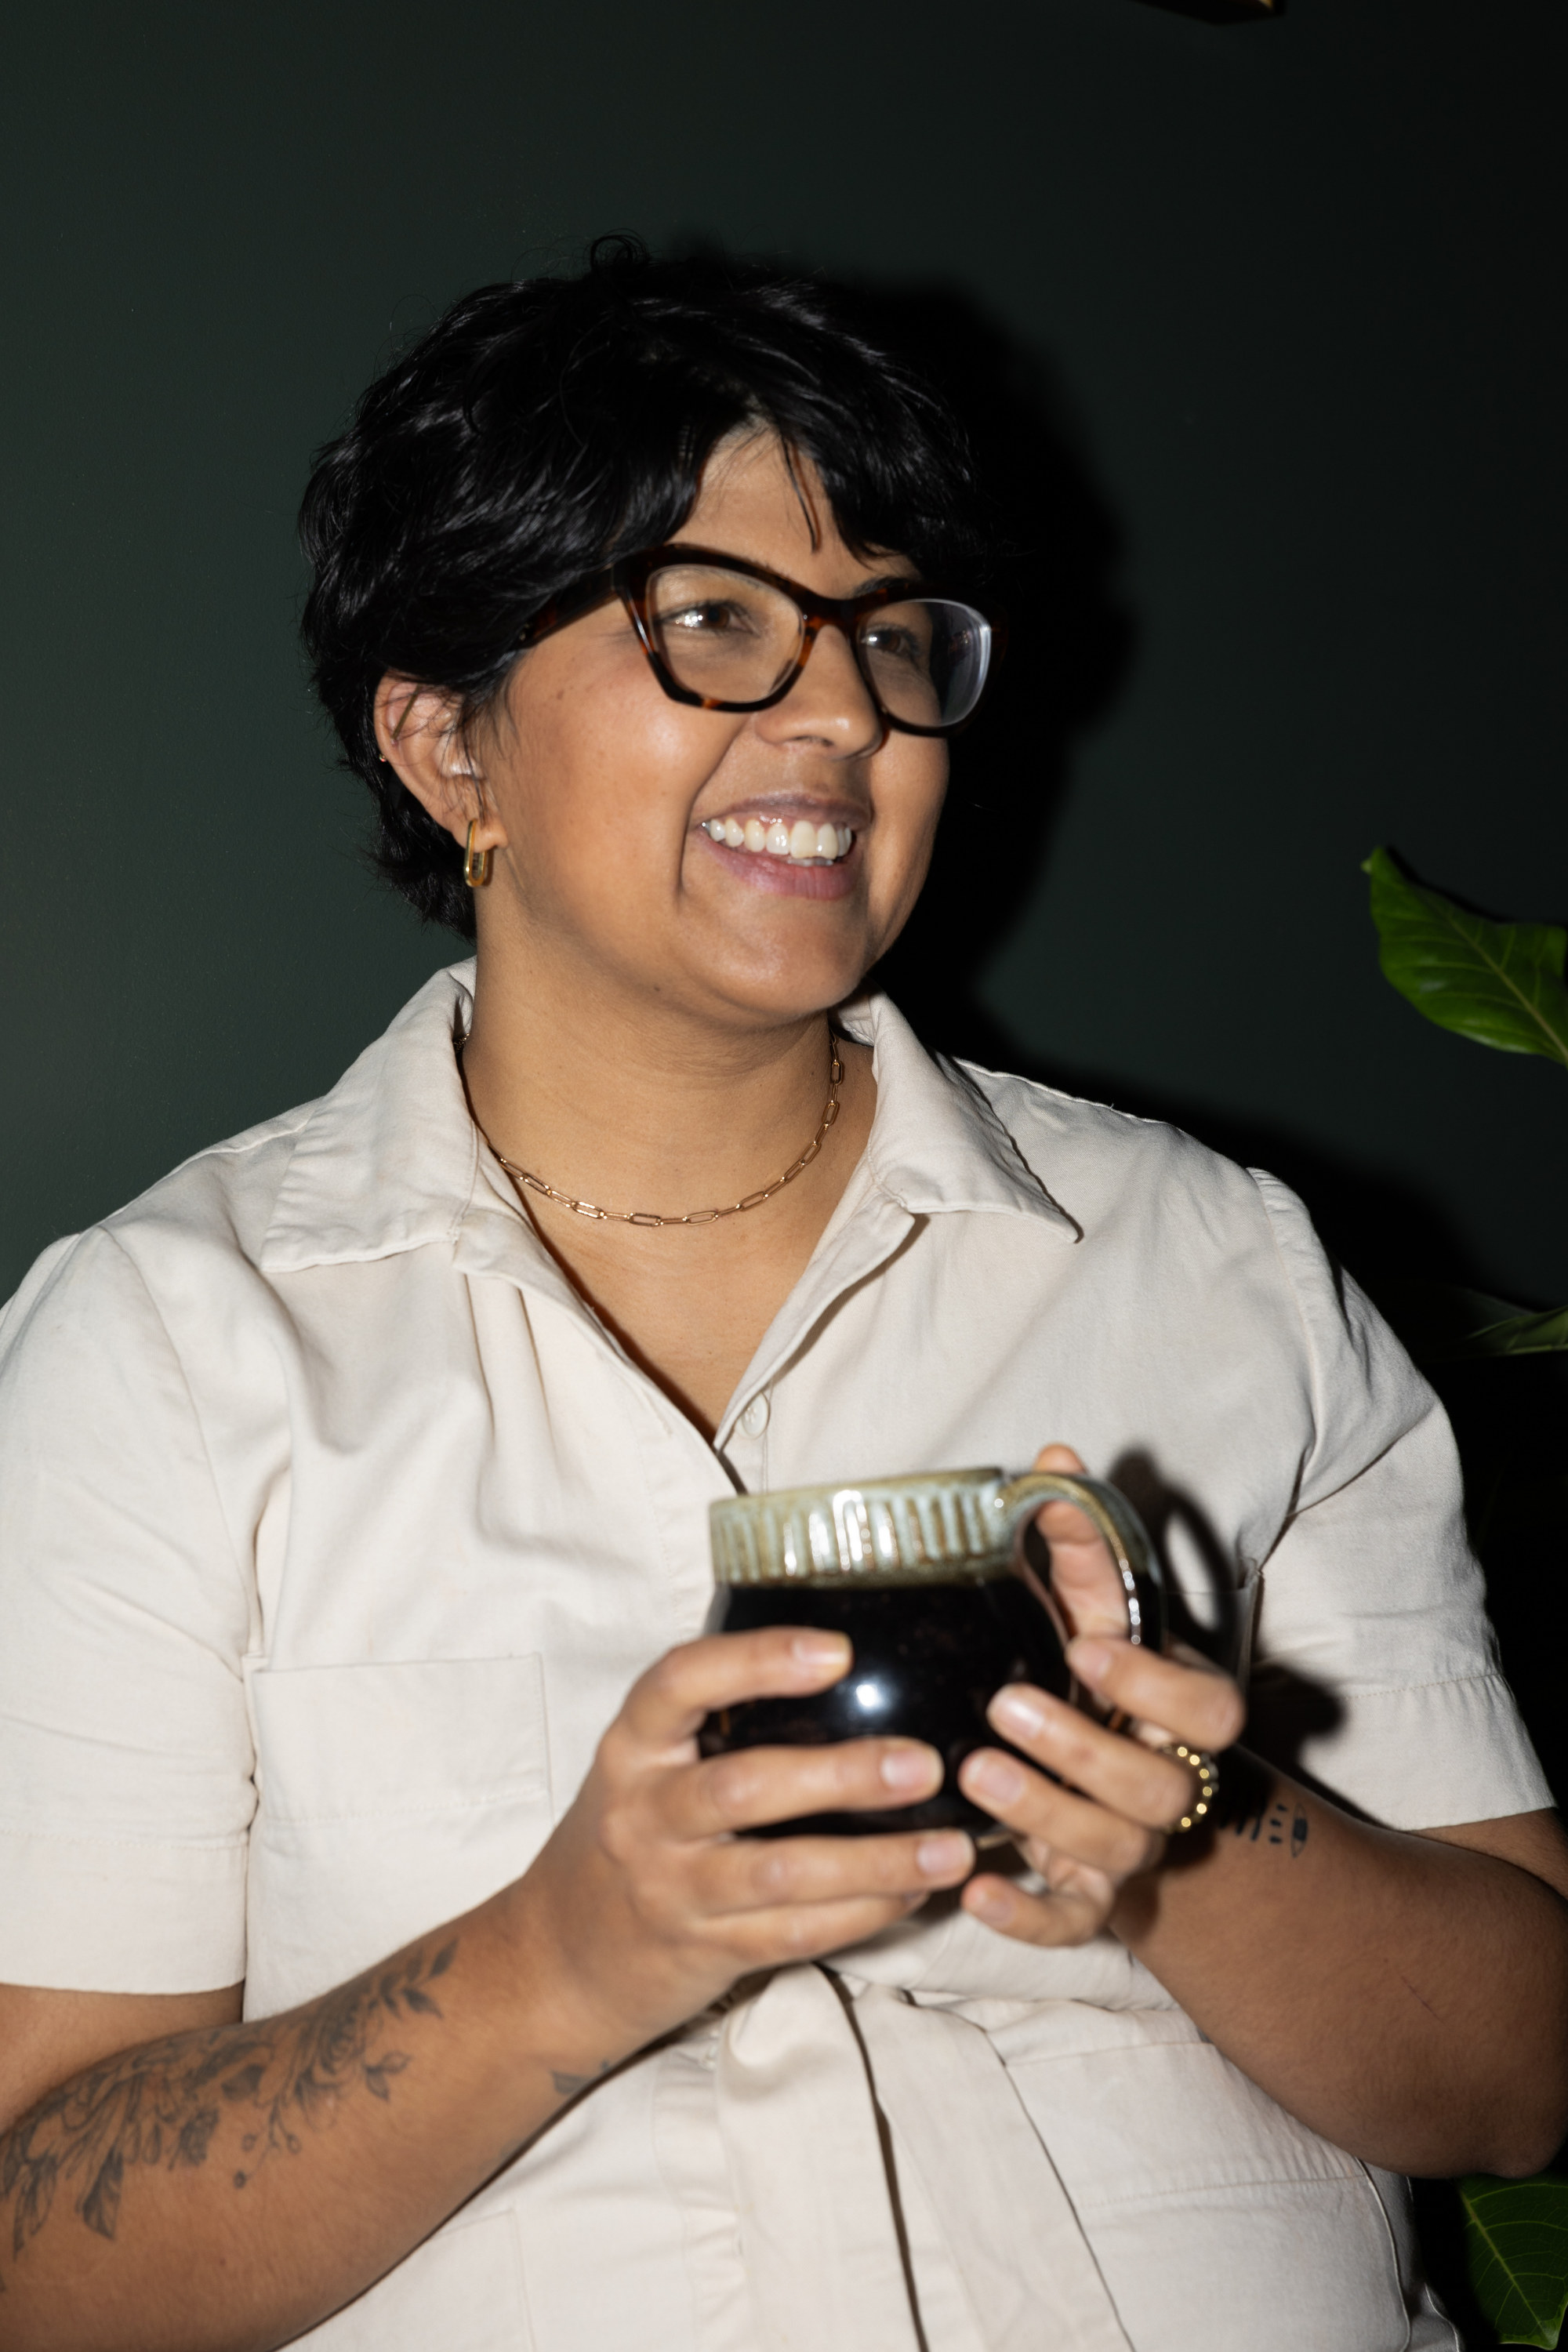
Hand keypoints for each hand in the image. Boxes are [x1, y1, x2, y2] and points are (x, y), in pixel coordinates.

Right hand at [517, 1627, 975, 2057]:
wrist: (558, 1957)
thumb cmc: (627, 1835)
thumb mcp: (645, 1764)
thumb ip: (714, 1719)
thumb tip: (843, 1658)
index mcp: (631, 1747)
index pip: (680, 1682)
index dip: (757, 1659)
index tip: (838, 1649)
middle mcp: (644, 1814)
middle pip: (742, 1788)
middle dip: (840, 1775)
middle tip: (922, 1763)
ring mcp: (672, 1888)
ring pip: (781, 1876)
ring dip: (874, 1862)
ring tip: (951, 1848)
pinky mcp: (705, 1950)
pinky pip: (794, 1934)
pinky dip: (864, 1915)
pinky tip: (916, 1893)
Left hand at [956, 1445, 1244, 1946]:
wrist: (1101, 1785)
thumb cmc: (1087, 1678)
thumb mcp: (1086, 1609)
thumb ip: (1075, 1541)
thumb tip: (1054, 1457)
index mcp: (1180, 1713)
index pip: (1211, 1713)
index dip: (1154, 1684)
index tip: (1084, 1645)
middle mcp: (1167, 1785)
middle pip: (1160, 1791)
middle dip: (1083, 1750)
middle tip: (1001, 1708)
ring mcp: (1128, 1848)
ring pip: (1115, 1853)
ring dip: (1046, 1814)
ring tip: (972, 1773)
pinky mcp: (1084, 1900)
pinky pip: (1070, 1926)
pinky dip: (1025, 1917)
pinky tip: (972, 1886)